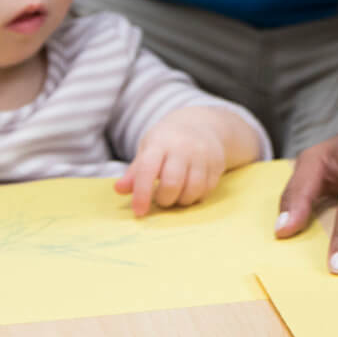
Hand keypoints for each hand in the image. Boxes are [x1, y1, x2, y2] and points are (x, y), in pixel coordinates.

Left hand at [115, 106, 233, 216]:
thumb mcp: (148, 149)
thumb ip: (135, 171)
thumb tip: (119, 190)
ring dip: (181, 201)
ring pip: (192, 189)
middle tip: (161, 199)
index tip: (139, 212)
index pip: (148, 170)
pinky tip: (190, 191)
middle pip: (172, 183)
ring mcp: (203, 154)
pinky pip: (207, 190)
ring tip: (176, 196)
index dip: (142, 194)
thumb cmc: (168, 141)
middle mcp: (183, 147)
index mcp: (160, 142)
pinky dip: (196, 197)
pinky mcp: (218, 163)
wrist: (202, 124)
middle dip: (164, 199)